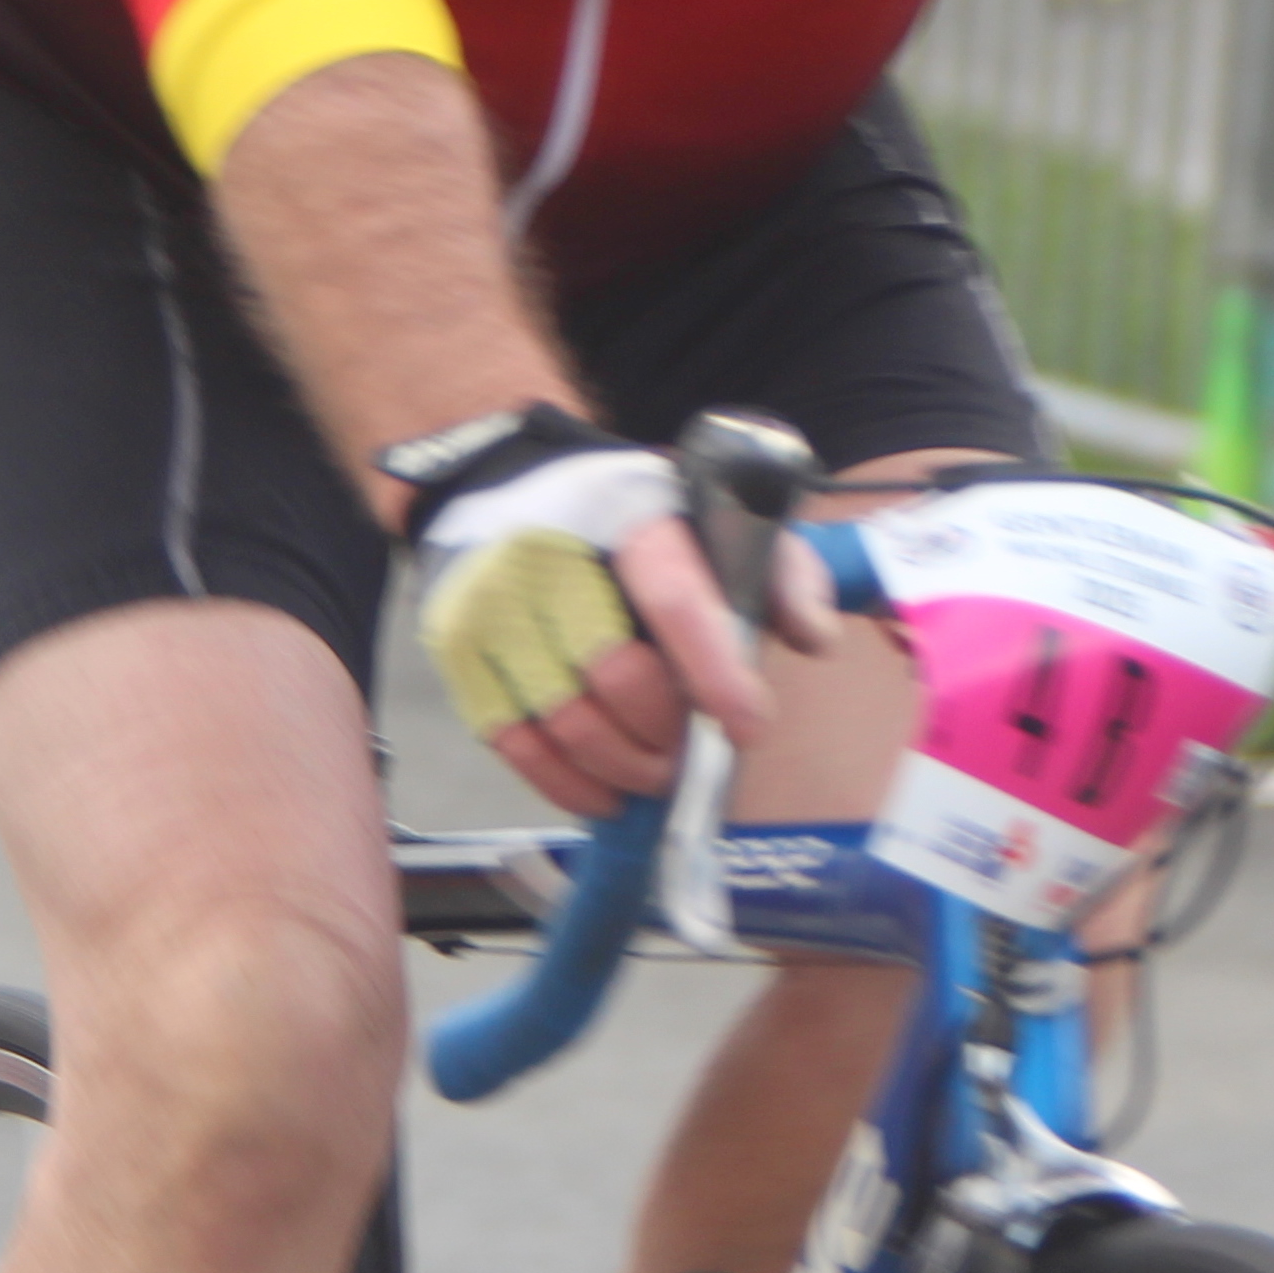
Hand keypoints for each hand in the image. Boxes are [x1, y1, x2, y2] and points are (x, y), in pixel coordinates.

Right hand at [413, 438, 835, 814]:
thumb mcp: (714, 518)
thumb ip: (778, 572)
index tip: (749, 726)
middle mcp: (550, 554)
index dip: (715, 670)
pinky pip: (512, 742)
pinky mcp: (459, 649)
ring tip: (653, 774)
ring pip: (565, 721)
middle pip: (616, 675)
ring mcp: (494, 603)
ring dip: (621, 767)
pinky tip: (602, 791)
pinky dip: (564, 783)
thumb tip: (814, 639)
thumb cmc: (630, 517)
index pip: (674, 598)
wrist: (500, 481)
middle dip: (664, 733)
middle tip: (689, 755)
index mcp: (630, 513)